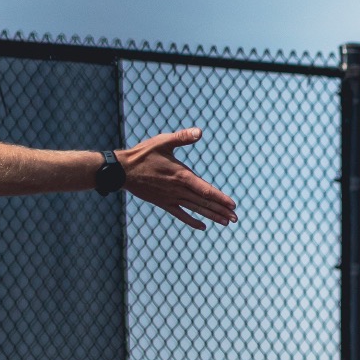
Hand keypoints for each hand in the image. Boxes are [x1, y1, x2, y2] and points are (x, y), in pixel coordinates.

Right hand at [116, 128, 237, 230]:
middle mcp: (178, 190)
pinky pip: (181, 214)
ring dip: (211, 216)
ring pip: (195, 209)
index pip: (205, 190)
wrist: (123, 171)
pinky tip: (203, 226)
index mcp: (181, 175)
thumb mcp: (163, 142)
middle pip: (204, 203)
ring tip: (226, 223)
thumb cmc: (143, 154)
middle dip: (221, 211)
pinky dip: (192, 220)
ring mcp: (171, 198)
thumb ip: (182, 137)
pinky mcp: (164, 203)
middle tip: (235, 219)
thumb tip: (199, 132)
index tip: (233, 206)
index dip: (220, 198)